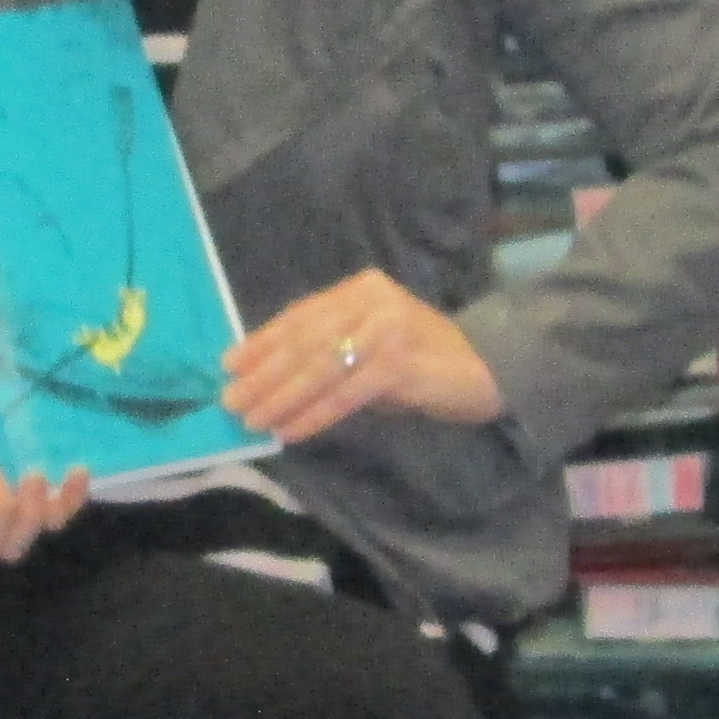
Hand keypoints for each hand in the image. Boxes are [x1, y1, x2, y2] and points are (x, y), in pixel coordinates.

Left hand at [223, 268, 505, 443]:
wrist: (489, 371)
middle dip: (264, 374)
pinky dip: (314, 413)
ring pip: (320, 366)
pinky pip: (345, 392)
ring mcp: (388, 327)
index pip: (301, 315)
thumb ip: (329, 353)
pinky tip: (290, 430)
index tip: (229, 365)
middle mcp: (373, 299)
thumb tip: (266, 380)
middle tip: (231, 401)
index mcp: (361, 289)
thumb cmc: (423, 366)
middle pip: (305, 340)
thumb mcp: (371, 349)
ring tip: (253, 420)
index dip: (262, 341)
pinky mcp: (400, 361)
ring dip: (282, 397)